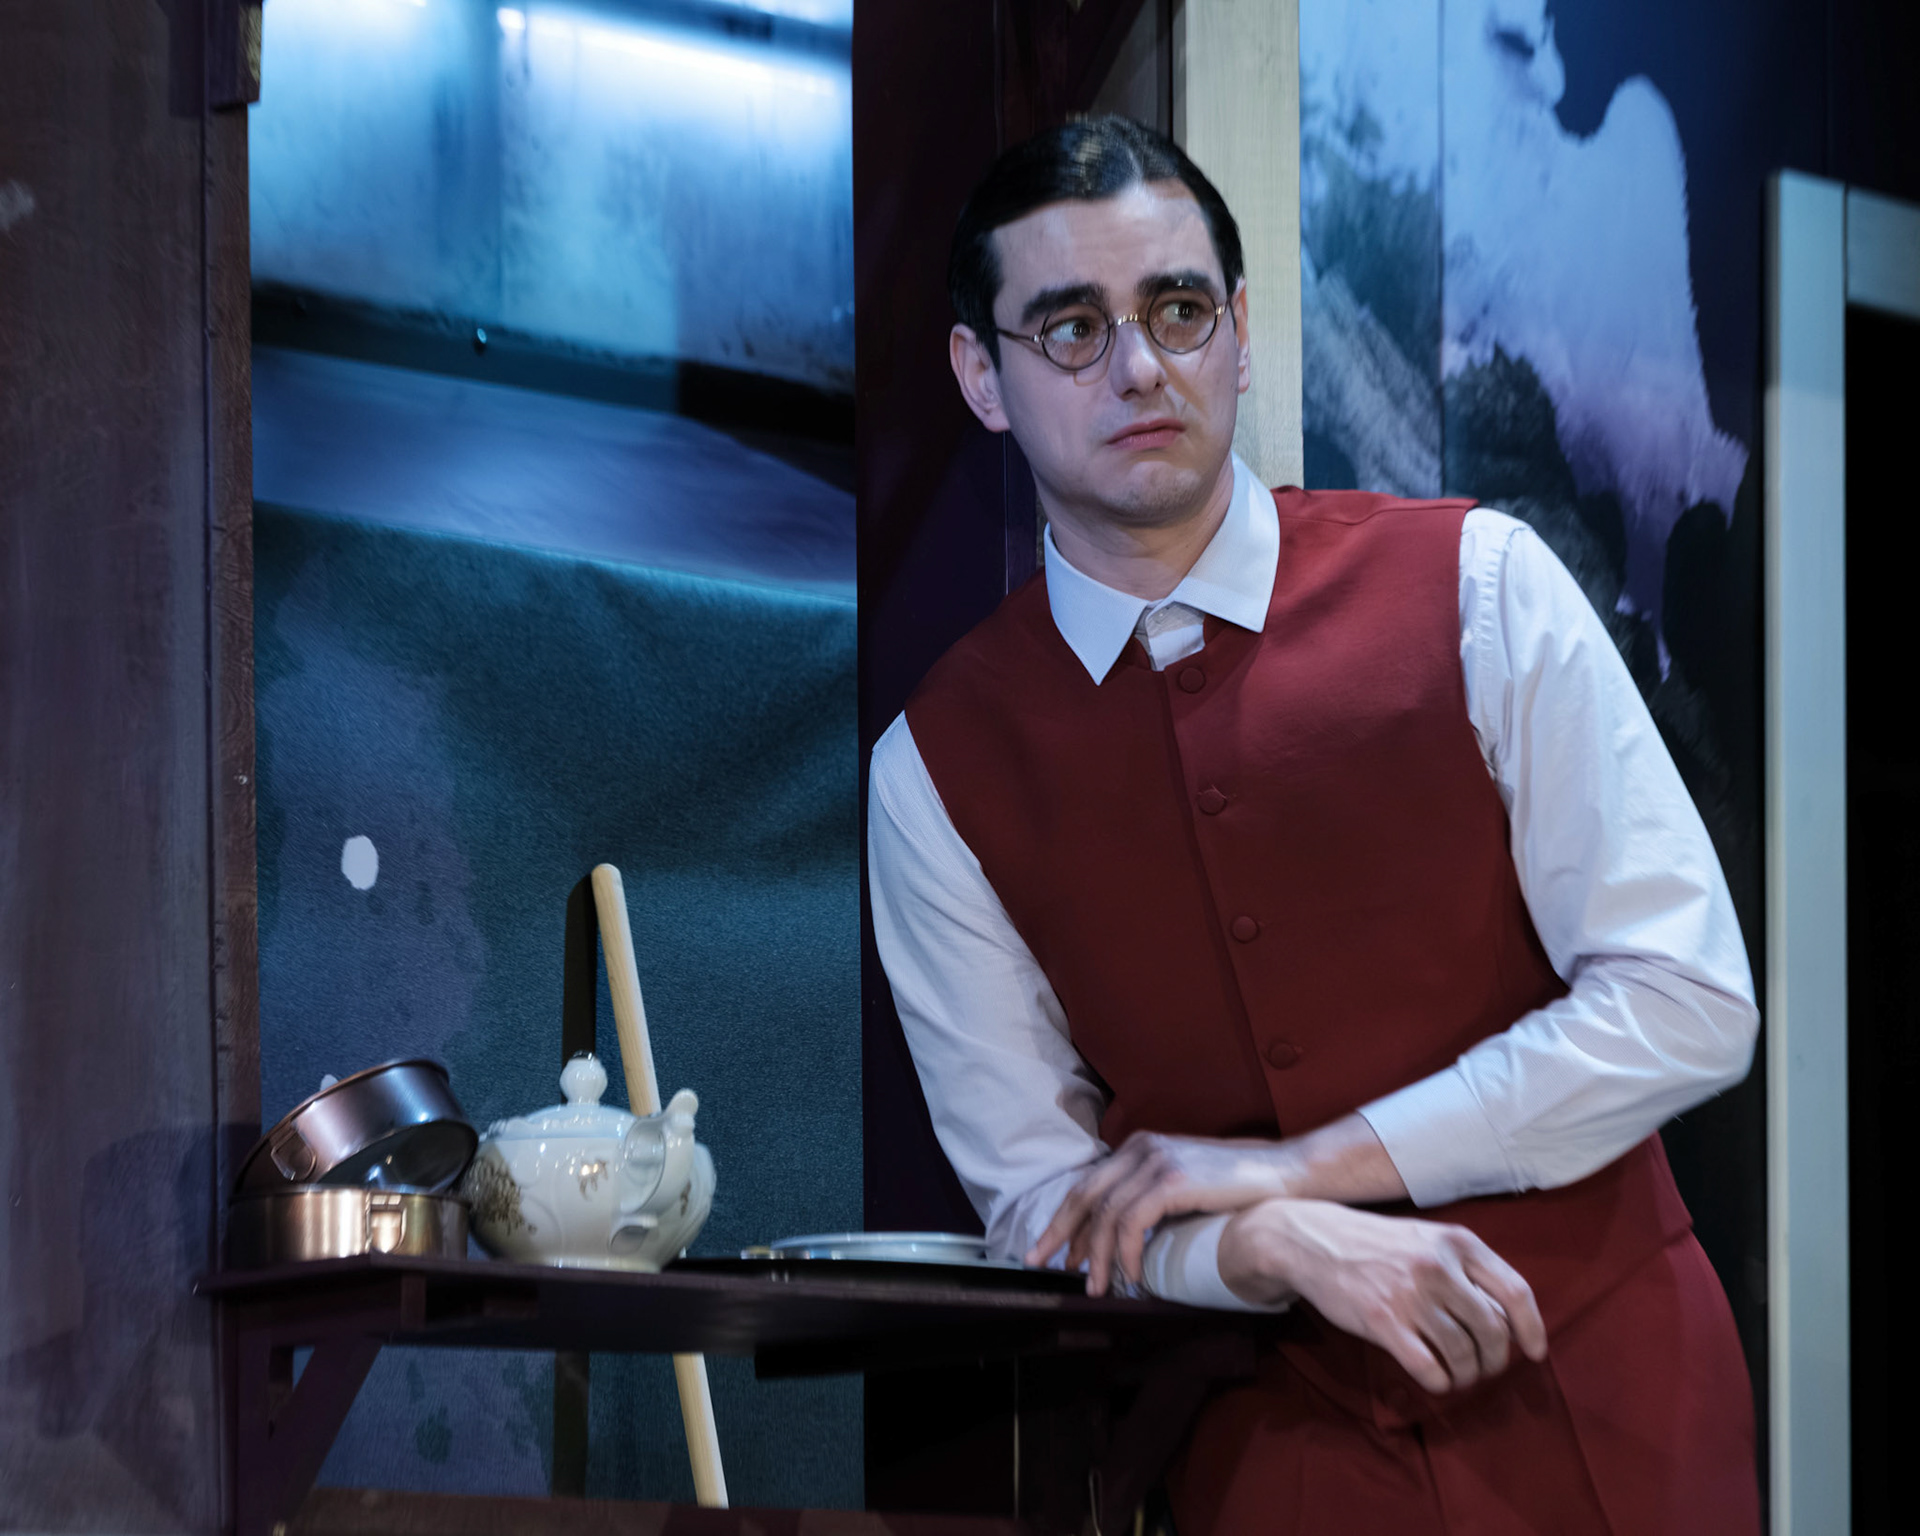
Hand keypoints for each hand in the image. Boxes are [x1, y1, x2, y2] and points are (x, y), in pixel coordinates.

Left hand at [1025, 1131, 1287, 1294]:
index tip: (1049, 1251)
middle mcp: (1141, 1148)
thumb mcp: (1182, 1187)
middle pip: (1084, 1195)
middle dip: (1061, 1234)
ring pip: (1106, 1214)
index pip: (1088, 1186)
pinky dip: (1125, 1253)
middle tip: (1042, 1265)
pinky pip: (1132, 1223)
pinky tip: (1130, 1276)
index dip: (1065, 1220)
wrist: (1284, 1175)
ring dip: (1097, 1256)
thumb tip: (1122, 1236)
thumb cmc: (1236, 1188)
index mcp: (1138, 1147)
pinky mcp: (1173, 1180)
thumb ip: (1151, 1198)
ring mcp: (1156, 1161)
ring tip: (1096, 1288)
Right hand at [1218, 1199, 1547, 1393]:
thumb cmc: (1377, 1244)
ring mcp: (1410, 1294)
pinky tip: (1435, 1380)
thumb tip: (1505, 1318)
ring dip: (1467, 1374)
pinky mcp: (1383, 1321)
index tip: (1534, 1354)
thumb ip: (1466, 1269)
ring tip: (1458, 1375)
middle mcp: (1438, 1266)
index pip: (1515, 1292)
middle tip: (1484, 1367)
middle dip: (1495, 1359)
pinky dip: (1439, 1382)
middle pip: (1492, 1330)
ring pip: (1462, 1353)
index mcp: (1457, 1242)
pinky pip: (1428, 1367)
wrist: (1312, 1239)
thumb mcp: (1427, 1239)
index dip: (1531, 1329)